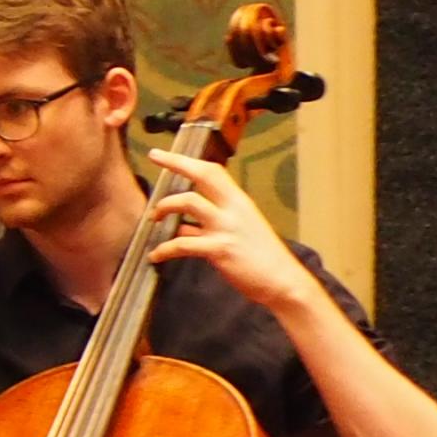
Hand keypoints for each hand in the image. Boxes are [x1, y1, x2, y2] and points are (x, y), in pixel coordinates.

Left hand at [144, 147, 313, 311]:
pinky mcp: (220, 250)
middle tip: (154, 156)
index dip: (187, 160)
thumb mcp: (239, 231)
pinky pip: (182, 244)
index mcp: (239, 202)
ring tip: (153, 219)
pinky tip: (155, 256)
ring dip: (164, 207)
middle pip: (203, 175)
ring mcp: (226, 228)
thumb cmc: (260, 257)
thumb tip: (182, 226)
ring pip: (188, 202)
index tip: (165, 154)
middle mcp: (234, 209)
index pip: (213, 171)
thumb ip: (210, 224)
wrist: (283, 282)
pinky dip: (163, 249)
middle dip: (176, 162)